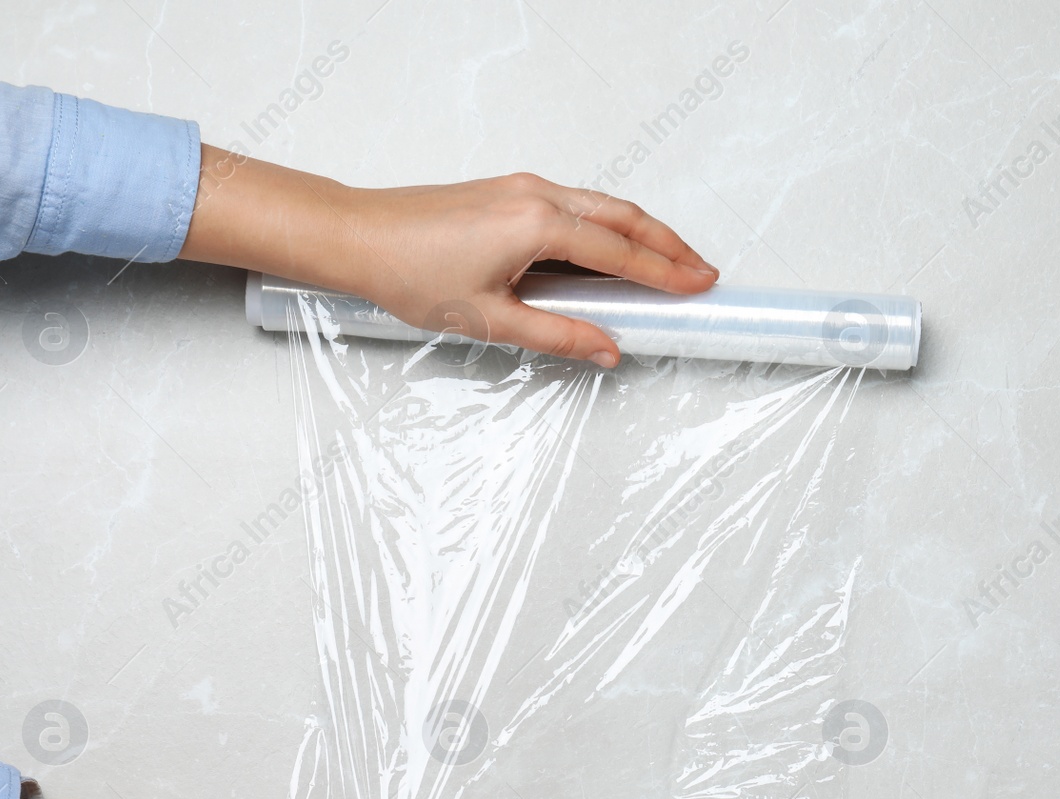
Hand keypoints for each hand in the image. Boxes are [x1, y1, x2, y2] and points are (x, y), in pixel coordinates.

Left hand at [179, 147, 718, 367]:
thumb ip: (557, 335)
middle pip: (623, 217)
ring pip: (602, 206)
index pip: (621, 253)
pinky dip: (608, 224)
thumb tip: (607, 350)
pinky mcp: (508, 191)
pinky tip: (613, 247)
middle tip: (702, 269)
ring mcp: (523, 188)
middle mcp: (538, 195)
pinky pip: (576, 203)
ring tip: (669, 259)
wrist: (357, 236)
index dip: (666, 272)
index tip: (700, 286)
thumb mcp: (490, 318)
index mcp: (539, 225)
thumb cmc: (409, 274)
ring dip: (641, 232)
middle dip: (668, 243)